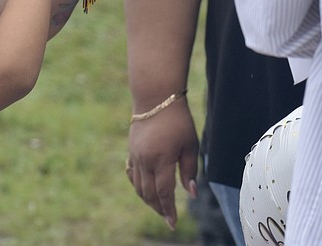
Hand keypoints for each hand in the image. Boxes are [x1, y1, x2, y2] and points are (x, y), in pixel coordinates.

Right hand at [126, 104, 198, 229]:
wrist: (155, 98)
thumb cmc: (178, 120)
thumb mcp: (190, 145)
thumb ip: (189, 170)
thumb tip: (190, 194)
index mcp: (161, 159)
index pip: (164, 193)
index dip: (168, 210)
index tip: (173, 224)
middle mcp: (145, 160)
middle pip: (149, 193)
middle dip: (159, 208)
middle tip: (168, 218)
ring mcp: (135, 155)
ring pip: (138, 186)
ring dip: (148, 199)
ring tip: (159, 206)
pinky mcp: (131, 151)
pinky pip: (132, 174)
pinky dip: (138, 185)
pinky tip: (145, 189)